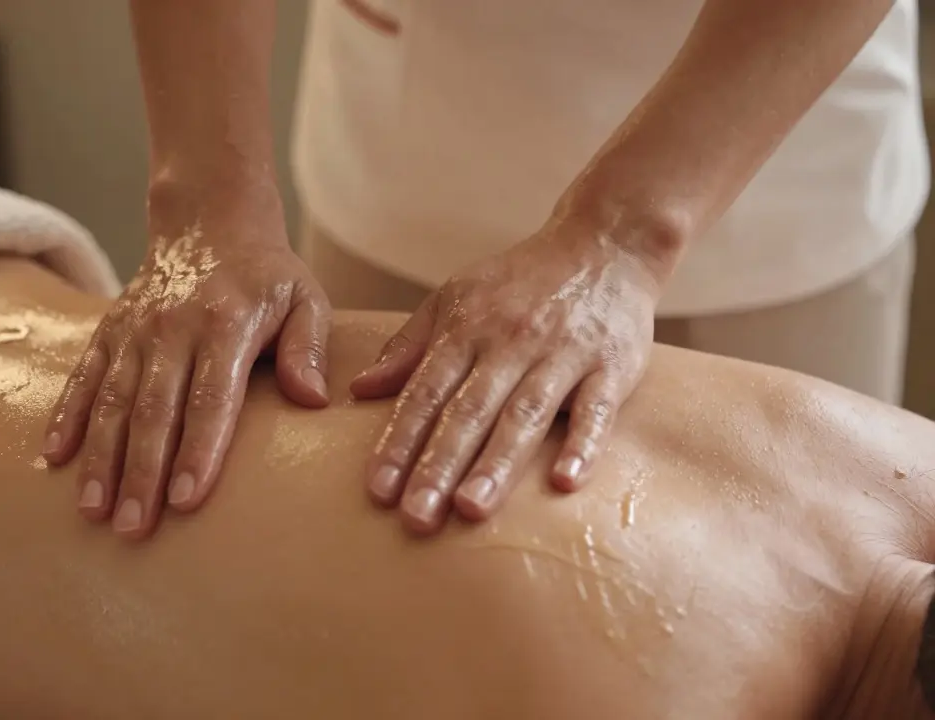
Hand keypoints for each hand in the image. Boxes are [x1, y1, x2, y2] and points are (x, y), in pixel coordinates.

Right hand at [42, 193, 330, 539]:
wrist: (207, 222)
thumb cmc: (266, 276)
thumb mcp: (305, 299)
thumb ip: (308, 348)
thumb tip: (311, 400)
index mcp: (225, 324)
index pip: (210, 399)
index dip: (199, 451)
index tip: (187, 501)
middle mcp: (172, 328)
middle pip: (153, 410)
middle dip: (141, 473)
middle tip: (133, 528)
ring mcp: (134, 330)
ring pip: (112, 401)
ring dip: (101, 459)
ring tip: (95, 511)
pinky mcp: (108, 331)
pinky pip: (83, 378)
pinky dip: (67, 417)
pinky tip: (53, 459)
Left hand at [351, 219, 660, 533]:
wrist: (605, 244)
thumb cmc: (520, 282)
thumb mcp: (456, 298)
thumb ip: (409, 347)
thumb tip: (360, 390)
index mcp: (467, 329)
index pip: (425, 394)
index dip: (400, 442)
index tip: (378, 490)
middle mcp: (510, 342)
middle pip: (469, 412)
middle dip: (439, 466)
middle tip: (416, 518)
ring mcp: (563, 354)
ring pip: (525, 414)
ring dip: (497, 464)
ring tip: (470, 509)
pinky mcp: (613, 366)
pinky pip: (596, 409)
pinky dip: (583, 444)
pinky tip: (565, 482)